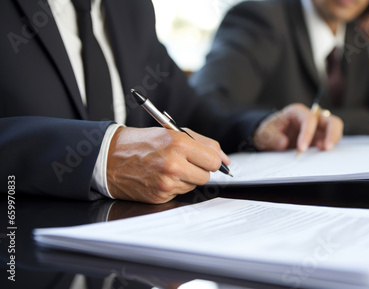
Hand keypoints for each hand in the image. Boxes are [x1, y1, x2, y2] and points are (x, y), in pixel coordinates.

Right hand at [106, 127, 228, 203]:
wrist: (110, 157)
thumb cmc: (142, 142)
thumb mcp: (174, 132)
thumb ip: (204, 144)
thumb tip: (225, 159)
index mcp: (179, 144)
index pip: (214, 161)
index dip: (210, 160)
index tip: (205, 159)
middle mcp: (174, 165)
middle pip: (206, 176)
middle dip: (199, 170)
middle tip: (184, 162)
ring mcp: (167, 183)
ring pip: (193, 186)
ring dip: (186, 178)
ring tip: (168, 167)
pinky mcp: (160, 196)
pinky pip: (180, 193)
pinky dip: (174, 186)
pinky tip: (160, 176)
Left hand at [253, 103, 342, 151]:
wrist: (270, 138)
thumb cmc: (269, 131)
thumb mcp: (264, 133)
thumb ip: (271, 137)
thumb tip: (283, 143)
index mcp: (297, 112)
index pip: (309, 119)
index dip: (307, 133)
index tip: (302, 148)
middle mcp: (311, 118)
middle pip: (331, 121)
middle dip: (332, 133)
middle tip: (327, 148)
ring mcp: (317, 129)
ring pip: (335, 131)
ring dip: (332, 141)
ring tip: (324, 152)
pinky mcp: (319, 140)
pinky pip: (329, 143)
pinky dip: (328, 149)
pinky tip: (322, 156)